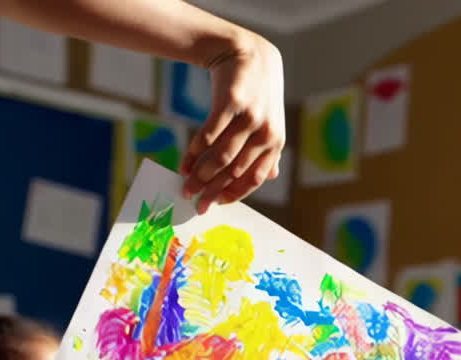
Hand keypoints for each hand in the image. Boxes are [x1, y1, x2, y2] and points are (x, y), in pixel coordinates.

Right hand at [181, 31, 284, 212]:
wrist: (247, 54)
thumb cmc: (256, 93)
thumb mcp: (270, 121)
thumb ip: (268, 151)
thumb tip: (269, 177)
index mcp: (275, 143)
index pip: (253, 178)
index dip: (233, 194)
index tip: (214, 204)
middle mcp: (266, 133)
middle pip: (234, 172)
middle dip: (211, 190)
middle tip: (193, 201)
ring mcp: (250, 118)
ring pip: (221, 157)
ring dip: (200, 175)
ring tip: (185, 183)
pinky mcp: (232, 104)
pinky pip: (209, 135)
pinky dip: (194, 152)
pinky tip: (184, 162)